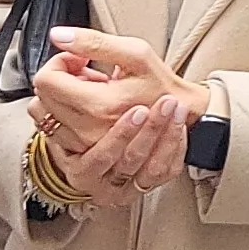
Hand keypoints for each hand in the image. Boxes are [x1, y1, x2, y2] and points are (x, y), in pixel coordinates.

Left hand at [31, 27, 208, 153]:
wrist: (177, 117)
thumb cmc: (160, 84)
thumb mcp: (135, 53)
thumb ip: (92, 41)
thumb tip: (57, 36)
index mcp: (99, 105)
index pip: (47, 79)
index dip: (60, 61)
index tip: (81, 59)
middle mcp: (87, 129)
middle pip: (42, 94)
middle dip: (60, 77)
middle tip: (88, 73)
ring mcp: (83, 143)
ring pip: (42, 111)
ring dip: (60, 95)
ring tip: (89, 90)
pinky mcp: (82, 150)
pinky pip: (51, 127)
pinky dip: (62, 112)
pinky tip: (86, 105)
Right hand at [57, 98, 190, 201]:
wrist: (97, 149)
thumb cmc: (82, 124)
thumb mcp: (68, 113)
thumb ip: (71, 93)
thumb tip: (77, 61)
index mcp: (78, 169)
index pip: (98, 157)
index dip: (119, 135)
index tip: (138, 109)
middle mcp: (103, 184)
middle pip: (129, 160)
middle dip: (150, 130)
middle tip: (165, 103)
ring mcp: (125, 188)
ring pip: (151, 166)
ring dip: (167, 133)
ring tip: (176, 108)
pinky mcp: (147, 185)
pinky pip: (167, 170)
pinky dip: (176, 146)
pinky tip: (179, 124)